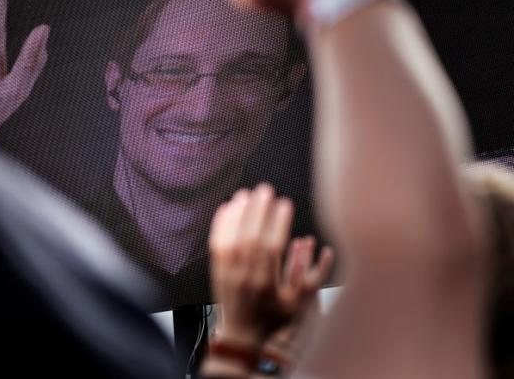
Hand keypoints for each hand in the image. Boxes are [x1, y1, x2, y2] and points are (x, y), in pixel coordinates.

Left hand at [210, 183, 332, 347]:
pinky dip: (221, 224)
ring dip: (239, 213)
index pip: (271, 248)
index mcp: (266, 284)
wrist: (241, 337)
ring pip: (231, 237)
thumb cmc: (273, 320)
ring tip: (247, 193)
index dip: (278, 223)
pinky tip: (228, 207)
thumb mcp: (297, 304)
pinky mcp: (217, 271)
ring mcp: (228, 273)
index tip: (285, 203)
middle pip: (250, 237)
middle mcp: (245, 277)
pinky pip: (216, 243)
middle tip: (266, 189)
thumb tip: (309, 244)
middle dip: (258, 210)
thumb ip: (305, 275)